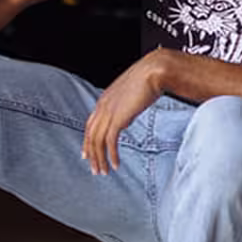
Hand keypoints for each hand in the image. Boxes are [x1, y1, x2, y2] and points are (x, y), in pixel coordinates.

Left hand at [83, 52, 167, 174]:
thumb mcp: (131, 94)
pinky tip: (116, 165)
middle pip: (90, 135)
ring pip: (97, 141)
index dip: (88, 141)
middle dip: (91, 154)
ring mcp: (109, 112)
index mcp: (105, 99)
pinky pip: (110, 142)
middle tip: (95, 169)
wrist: (155, 70)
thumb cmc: (148, 78)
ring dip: (100, 159)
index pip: (90, 124)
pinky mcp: (118, 118)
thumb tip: (125, 117)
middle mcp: (103, 105)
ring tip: (104, 171)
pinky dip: (111, 155)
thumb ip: (124, 106)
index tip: (87, 154)